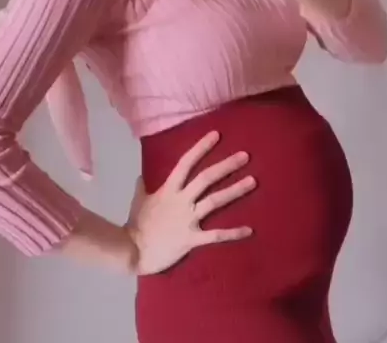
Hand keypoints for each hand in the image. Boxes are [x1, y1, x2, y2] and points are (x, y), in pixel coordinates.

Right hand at [125, 131, 255, 275]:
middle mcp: (181, 200)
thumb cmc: (136, 225)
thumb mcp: (138, 201)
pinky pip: (215, 235)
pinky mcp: (192, 238)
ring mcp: (187, 219)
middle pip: (207, 178)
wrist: (133, 251)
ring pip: (215, 201)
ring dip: (235, 191)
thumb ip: (142, 188)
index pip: (186, 163)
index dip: (201, 148)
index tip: (216, 135)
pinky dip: (233, 233)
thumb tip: (141, 176)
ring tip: (253, 181)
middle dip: (227, 166)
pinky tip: (250, 230)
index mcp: (169, 189)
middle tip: (245, 156)